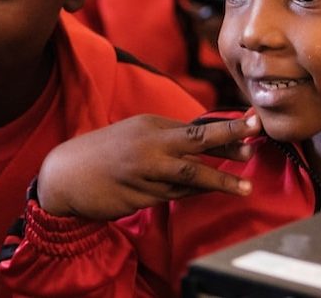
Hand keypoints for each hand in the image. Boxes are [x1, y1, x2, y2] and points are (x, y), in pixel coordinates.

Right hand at [36, 113, 260, 220]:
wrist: (65, 174)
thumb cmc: (103, 154)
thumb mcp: (135, 135)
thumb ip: (167, 139)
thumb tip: (206, 142)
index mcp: (150, 125)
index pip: (196, 126)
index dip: (227, 129)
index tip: (253, 123)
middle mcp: (149, 144)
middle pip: (196, 140)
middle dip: (228, 139)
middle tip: (255, 139)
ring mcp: (145, 170)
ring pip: (189, 174)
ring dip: (219, 180)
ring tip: (245, 187)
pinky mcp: (140, 194)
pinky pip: (173, 196)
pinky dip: (189, 194)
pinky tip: (204, 194)